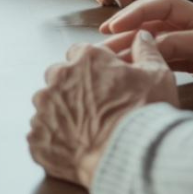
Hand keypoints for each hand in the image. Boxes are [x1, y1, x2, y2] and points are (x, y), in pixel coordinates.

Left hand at [28, 32, 177, 188]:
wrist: (129, 157)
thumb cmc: (144, 112)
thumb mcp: (157, 75)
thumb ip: (146, 51)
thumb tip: (142, 36)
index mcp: (86, 58)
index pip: (78, 51)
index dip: (91, 65)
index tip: (102, 78)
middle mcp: (59, 79)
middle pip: (58, 75)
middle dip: (71, 85)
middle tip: (93, 104)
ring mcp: (44, 110)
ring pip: (46, 104)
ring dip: (59, 111)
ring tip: (84, 128)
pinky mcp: (36, 139)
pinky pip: (40, 133)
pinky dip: (53, 137)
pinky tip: (74, 145)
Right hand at [99, 0, 192, 112]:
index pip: (177, 37)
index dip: (146, 45)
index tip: (118, 55)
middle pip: (167, 12)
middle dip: (134, 18)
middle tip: (103, 36)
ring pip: (168, 24)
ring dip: (138, 30)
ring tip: (106, 44)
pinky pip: (176, 40)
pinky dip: (153, 43)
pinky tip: (135, 56)